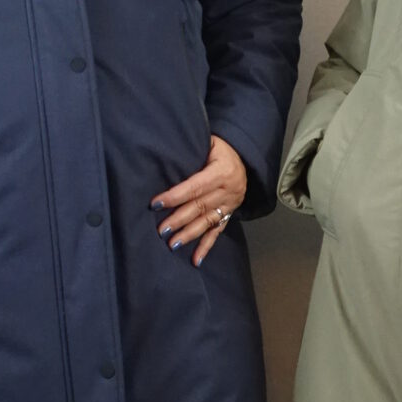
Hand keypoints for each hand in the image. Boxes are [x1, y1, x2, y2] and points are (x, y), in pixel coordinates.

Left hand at [152, 135, 246, 266]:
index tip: (157, 204)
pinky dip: (206, 247)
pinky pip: (217, 232)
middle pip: (200, 207)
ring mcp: (231, 204)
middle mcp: (229, 190)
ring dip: (189, 234)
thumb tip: (165, 161)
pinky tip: (196, 260)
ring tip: (173, 244)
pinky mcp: (230, 214)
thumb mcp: (209, 142)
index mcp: (222, 171)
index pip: (195, 186)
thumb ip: (192, 152)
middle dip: (179, 219)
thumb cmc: (220, 149)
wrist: (245, 156)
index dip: (175, 196)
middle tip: (162, 229)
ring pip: (207, 221)